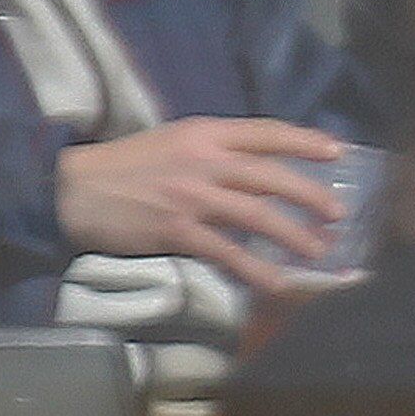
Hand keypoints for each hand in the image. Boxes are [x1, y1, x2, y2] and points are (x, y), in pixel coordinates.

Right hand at [56, 119, 348, 291]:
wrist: (76, 188)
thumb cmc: (122, 167)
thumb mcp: (172, 142)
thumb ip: (209, 151)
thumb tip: (246, 169)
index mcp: (207, 133)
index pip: (267, 132)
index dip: (305, 141)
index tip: (336, 152)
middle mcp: (206, 160)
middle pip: (272, 176)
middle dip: (311, 194)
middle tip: (338, 213)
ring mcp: (194, 197)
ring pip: (257, 214)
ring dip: (293, 234)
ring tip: (318, 251)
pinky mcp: (178, 231)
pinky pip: (227, 252)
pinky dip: (255, 269)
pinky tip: (277, 282)